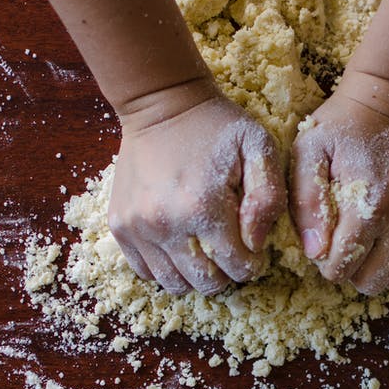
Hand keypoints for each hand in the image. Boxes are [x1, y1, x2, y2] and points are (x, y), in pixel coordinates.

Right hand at [109, 90, 285, 295]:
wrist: (162, 104)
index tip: (253, 247)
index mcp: (203, 207)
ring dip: (196, 276)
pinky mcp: (120, 226)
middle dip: (226, 273)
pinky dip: (166, 269)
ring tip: (206, 251)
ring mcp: (137, 227)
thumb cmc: (216, 126)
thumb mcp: (259, 147)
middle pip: (206, 283)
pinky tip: (180, 247)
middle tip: (230, 250)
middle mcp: (165, 223)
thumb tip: (255, 243)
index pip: (238, 267)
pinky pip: (145, 271)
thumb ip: (269, 197)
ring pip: (174, 284)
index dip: (253, 263)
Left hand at [291, 71, 388, 294]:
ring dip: (377, 272)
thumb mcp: (310, 152)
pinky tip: (385, 242)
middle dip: (350, 271)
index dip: (325, 263)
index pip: (342, 267)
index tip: (322, 243)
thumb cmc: (344, 124)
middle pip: (371, 280)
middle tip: (341, 245)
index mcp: (370, 204)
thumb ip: (306, 203)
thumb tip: (315, 251)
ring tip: (365, 247)